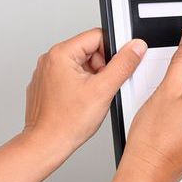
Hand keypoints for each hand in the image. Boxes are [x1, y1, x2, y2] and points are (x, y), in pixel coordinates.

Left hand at [24, 28, 147, 153]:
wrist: (46, 145)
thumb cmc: (66, 122)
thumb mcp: (104, 90)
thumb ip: (123, 64)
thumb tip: (135, 47)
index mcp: (61, 54)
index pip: (98, 36)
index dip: (113, 52)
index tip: (116, 68)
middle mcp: (50, 59)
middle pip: (90, 50)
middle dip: (102, 67)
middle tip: (102, 87)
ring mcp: (46, 72)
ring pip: (82, 64)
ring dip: (93, 77)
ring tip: (91, 97)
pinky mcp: (47, 84)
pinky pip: (70, 75)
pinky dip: (81, 85)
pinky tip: (81, 101)